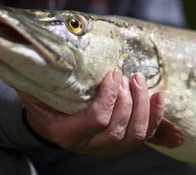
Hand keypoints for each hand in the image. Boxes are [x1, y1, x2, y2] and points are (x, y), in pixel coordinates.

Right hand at [19, 68, 163, 155]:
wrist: (49, 121)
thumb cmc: (43, 101)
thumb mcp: (36, 89)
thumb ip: (41, 75)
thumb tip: (42, 49)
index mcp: (66, 132)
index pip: (97, 119)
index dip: (109, 95)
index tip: (113, 72)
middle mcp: (88, 144)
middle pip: (119, 129)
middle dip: (128, 99)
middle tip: (125, 75)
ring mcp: (106, 146)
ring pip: (135, 135)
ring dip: (143, 105)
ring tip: (138, 80)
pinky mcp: (120, 142)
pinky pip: (145, 136)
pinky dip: (156, 116)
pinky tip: (159, 95)